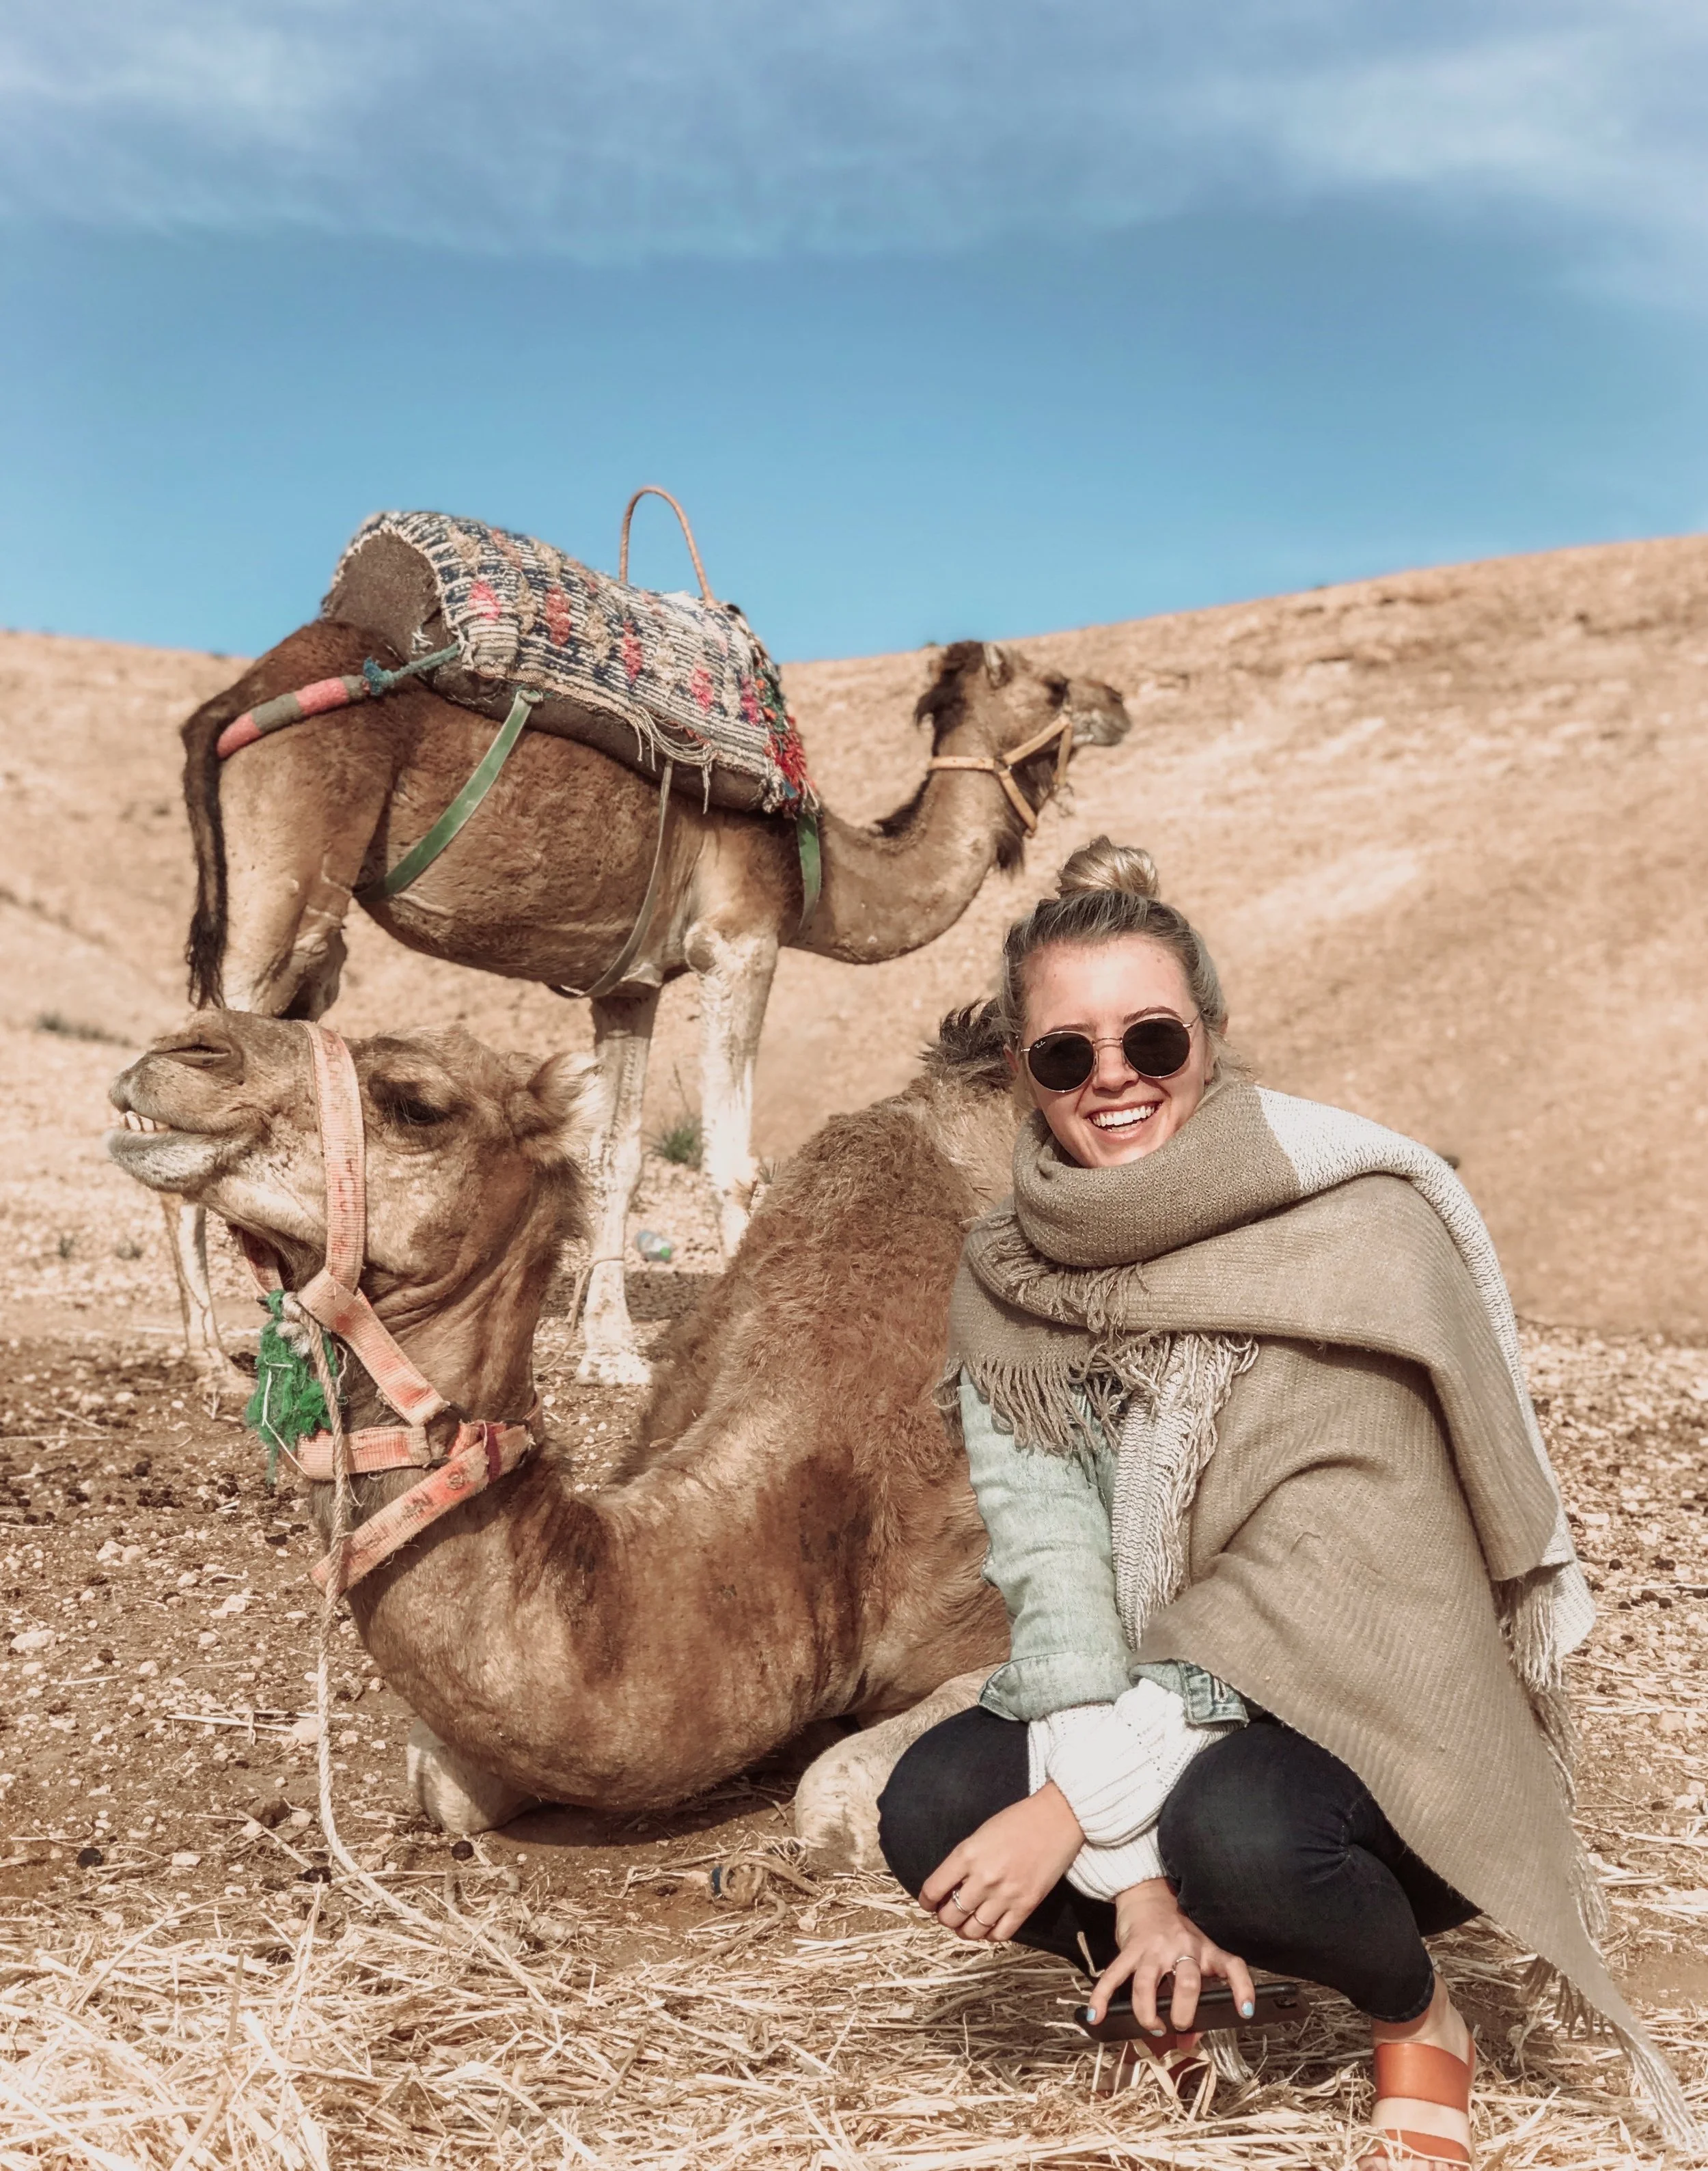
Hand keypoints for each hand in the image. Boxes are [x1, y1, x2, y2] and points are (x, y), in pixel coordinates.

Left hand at [919, 1783, 1083, 1942]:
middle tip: (948, 1913)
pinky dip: (989, 1935)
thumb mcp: (980, 1835)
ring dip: (964, 1930)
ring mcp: (1005, 1894)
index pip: (933, 1889)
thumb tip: (949, 1886)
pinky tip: (988, 1927)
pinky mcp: (1026, 1906)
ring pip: (972, 1930)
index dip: (926, 1901)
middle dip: (944, 1917)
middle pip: (950, 1915)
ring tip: (966, 1924)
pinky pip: (1000, 1934)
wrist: (1056, 1819)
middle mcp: (983, 1878)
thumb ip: (963, 1861)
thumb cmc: (1017, 1821)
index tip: (929, 1903)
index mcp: (967, 1854)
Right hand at [1087, 1877, 1254, 2034]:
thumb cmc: (1175, 1935)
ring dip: (1147, 2012)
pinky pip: (1114, 1975)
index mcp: (1205, 1950)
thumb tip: (1187, 2043)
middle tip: (1179, 2027)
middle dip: (1184, 2013)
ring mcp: (1154, 1947)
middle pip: (1188, 1982)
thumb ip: (1195, 1999)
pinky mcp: (1130, 1948)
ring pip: (1148, 1982)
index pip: (1232, 1967)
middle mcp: (1183, 1947)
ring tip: (1151, 2027)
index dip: (1242, 1989)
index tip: (1246, 2012)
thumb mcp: (1194, 1959)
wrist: (1148, 1896)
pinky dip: (1103, 1997)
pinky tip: (1096, 2016)